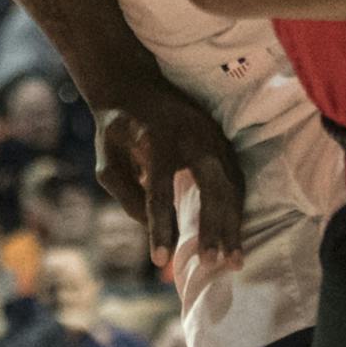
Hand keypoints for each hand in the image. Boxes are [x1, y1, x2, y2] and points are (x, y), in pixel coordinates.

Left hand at [95, 80, 243, 270]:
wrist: (135, 84)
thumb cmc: (117, 128)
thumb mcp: (107, 160)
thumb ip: (126, 195)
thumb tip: (151, 227)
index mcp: (156, 141)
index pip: (159, 192)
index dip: (160, 228)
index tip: (160, 260)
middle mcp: (191, 136)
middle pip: (210, 187)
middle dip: (213, 228)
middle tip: (212, 263)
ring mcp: (212, 135)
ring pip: (230, 185)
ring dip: (233, 225)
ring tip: (233, 261)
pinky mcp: (222, 139)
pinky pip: (236, 178)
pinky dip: (237, 209)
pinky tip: (236, 235)